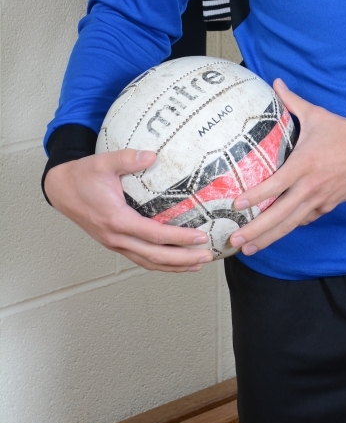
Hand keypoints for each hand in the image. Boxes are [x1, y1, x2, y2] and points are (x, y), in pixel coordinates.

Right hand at [43, 150, 212, 271]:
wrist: (61, 189)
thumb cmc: (83, 176)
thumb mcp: (104, 162)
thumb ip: (127, 158)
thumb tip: (152, 156)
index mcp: (116, 219)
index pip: (153, 234)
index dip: (178, 238)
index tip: (199, 237)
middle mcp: (116, 237)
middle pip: (154, 256)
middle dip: (183, 259)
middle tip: (207, 256)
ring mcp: (115, 243)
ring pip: (147, 262)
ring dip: (174, 266)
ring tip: (197, 264)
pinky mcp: (115, 243)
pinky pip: (140, 258)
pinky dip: (159, 263)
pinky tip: (174, 262)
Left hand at [229, 78, 345, 255]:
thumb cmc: (344, 131)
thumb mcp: (317, 114)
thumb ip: (292, 101)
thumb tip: (275, 81)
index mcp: (304, 164)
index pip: (275, 185)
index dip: (255, 197)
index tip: (236, 206)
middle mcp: (310, 186)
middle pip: (279, 214)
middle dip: (255, 230)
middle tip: (234, 240)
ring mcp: (320, 199)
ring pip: (291, 224)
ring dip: (269, 238)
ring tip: (249, 249)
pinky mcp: (329, 205)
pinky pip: (306, 219)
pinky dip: (291, 226)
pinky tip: (277, 233)